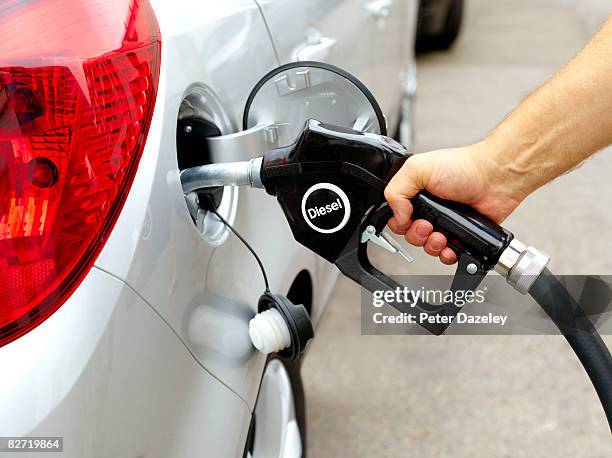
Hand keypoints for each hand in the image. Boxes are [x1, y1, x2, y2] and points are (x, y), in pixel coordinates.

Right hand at [384, 143, 524, 264]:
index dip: (399, 223)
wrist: (494, 178)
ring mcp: (445, 223)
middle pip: (410, 235)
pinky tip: (450, 247)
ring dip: (431, 246)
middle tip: (427, 226)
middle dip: (416, 235)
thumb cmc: (463, 167)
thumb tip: (396, 215)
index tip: (409, 219)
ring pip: (427, 247)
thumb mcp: (418, 168)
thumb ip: (397, 190)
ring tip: (441, 236)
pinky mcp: (460, 235)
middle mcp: (429, 209)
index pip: (397, 216)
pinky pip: (446, 254)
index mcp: (416, 194)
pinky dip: (446, 255)